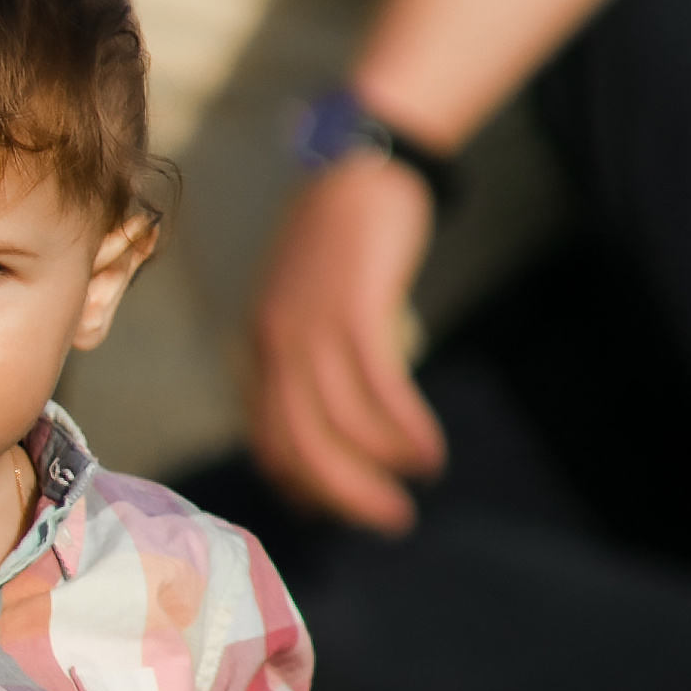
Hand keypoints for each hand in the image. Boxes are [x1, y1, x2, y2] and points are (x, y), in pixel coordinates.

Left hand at [249, 154, 443, 532]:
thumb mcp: (306, 302)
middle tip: (389, 520)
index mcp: (262, 343)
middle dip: (345, 493)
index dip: (302, 484)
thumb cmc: (341, 242)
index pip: (268, 437)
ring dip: (382, 466)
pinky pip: (380, 388)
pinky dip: (405, 429)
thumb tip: (326, 420)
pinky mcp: (355, 308)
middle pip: (302, 443)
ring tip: (418, 483)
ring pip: (340, 423)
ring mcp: (313, 325)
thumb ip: (306, 356)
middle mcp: (276, 341)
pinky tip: (429, 450)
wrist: (359, 169)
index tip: (336, 511)